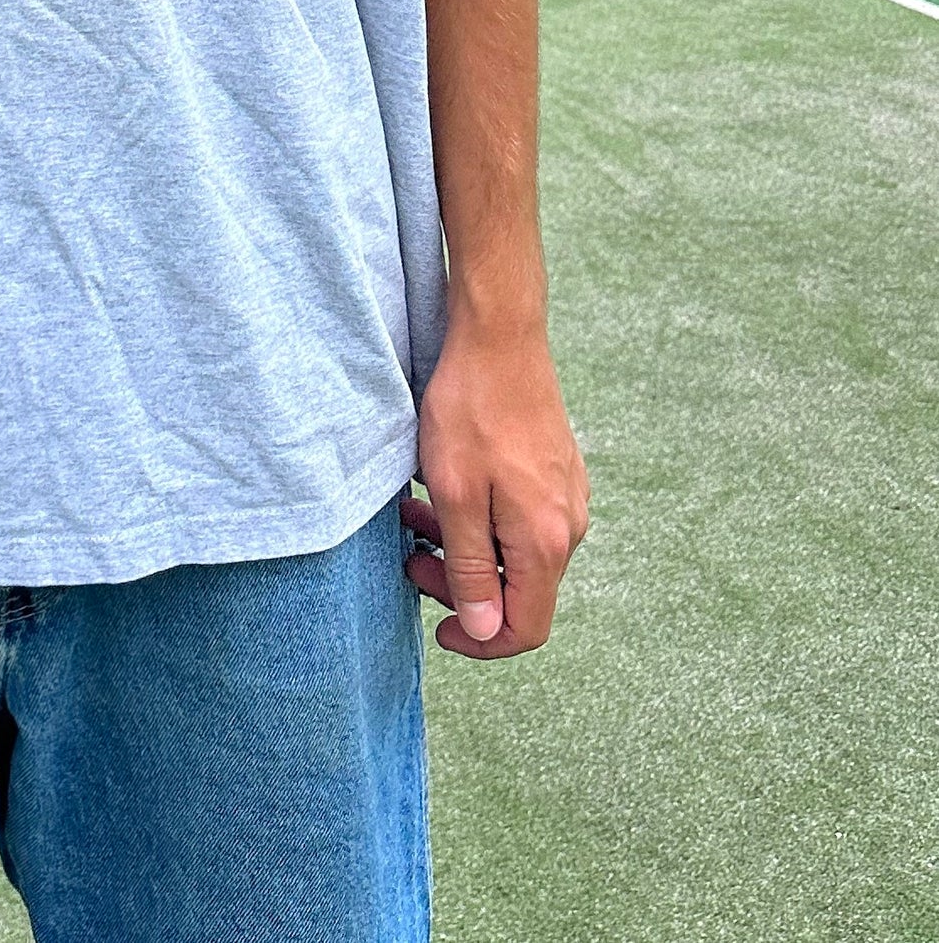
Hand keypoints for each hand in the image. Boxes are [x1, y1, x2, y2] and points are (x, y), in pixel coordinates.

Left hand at [405, 317, 588, 658]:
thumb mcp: (456, 496)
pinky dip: (480, 520)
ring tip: (414, 518)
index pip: (526, 628)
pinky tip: (444, 491)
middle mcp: (568, 525)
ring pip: (515, 552)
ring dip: (464, 548)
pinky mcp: (556, 472)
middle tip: (410, 557)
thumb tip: (487, 631)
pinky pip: (520, 519)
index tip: (437, 629)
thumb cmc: (472, 411)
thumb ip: (473, 569)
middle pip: (518, 591)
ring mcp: (566, 497)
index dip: (481, 642)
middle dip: (461, 587)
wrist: (500, 336)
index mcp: (546, 542)